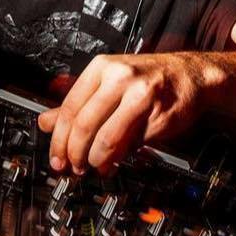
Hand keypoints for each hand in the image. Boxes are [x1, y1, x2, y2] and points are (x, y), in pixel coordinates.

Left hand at [37, 53, 207, 175]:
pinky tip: (116, 160)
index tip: (56, 157)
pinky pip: (132, 145)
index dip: (59, 139)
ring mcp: (141, 95)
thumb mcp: (108, 82)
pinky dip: (120, 159)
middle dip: (75, 154)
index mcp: (102, 67)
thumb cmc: (146, 78)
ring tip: (95, 165)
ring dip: (96, 161)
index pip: (70, 107)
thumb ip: (77, 103)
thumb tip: (45, 122)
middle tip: (74, 167)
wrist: (190, 75)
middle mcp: (120, 77)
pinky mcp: (159, 115)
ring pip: (106, 139)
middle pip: (84, 124)